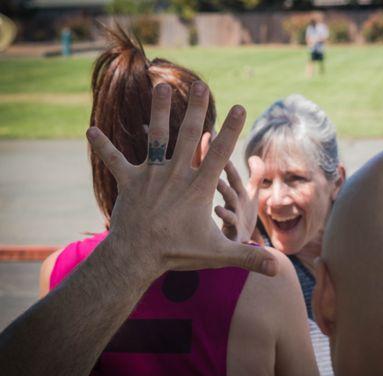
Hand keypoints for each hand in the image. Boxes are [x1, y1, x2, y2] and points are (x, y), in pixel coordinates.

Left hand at [87, 82, 277, 280]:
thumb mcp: (218, 254)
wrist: (137, 257)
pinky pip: (114, 160)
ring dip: (158, 112)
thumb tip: (277, 268)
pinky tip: (90, 131)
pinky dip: (103, 147)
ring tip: (160, 86)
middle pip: (189, 135)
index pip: (220, 153)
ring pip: (156, 137)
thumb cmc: (179, 253)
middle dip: (198, 109)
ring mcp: (151, 175)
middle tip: (202, 86)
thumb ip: (248, 258)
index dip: (232, 130)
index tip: (240, 107)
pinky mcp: (129, 181)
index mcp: (198, 187)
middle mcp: (175, 174)